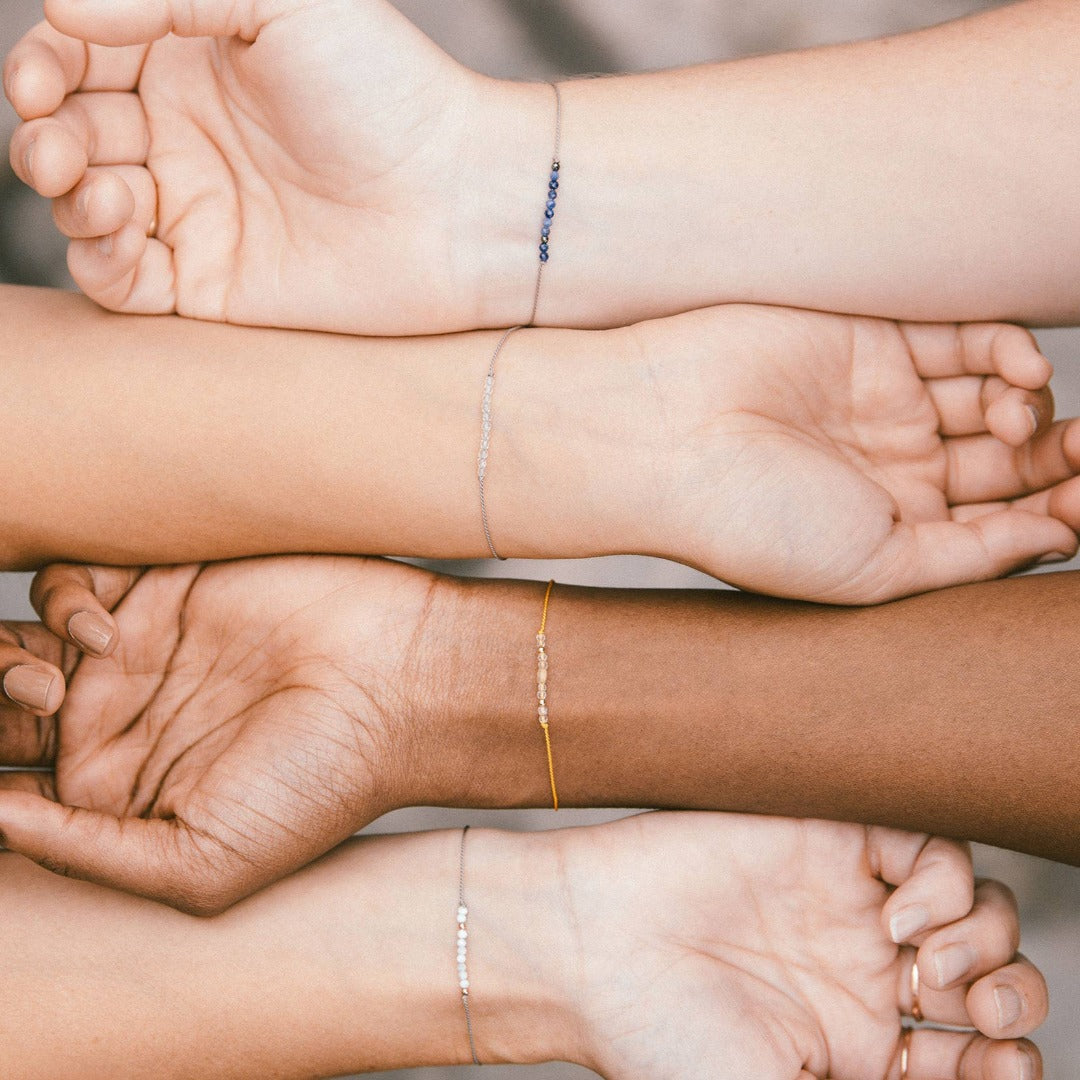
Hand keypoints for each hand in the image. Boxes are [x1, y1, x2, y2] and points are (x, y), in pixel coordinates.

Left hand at [0, 555, 450, 913]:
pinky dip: (63, 600)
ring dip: (3, 657)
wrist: (400, 683)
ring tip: (56, 684)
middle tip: (13, 710)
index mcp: (120, 790)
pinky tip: (102, 631)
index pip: (7, 782)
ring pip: (20, 638)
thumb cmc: (323, 785)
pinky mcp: (165, 584)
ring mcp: (140, 647)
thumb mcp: (202, 866)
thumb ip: (87, 856)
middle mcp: (120, 716)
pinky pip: (72, 580)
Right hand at [4, 0, 536, 333]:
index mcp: (193, 61)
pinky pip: (123, 281)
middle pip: (70, 133)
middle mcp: (187, 138)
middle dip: (44, 137)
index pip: (80, 59)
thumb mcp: (283, 0)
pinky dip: (98, 261)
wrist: (457, 204)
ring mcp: (198, 215)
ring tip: (110, 192)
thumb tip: (60, 9)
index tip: (39, 81)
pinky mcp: (212, 288)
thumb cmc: (388, 91)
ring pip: (85, 207)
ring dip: (69, 197)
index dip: (42, 67)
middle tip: (62, 148)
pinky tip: (121, 237)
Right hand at [550, 813, 1045, 1079]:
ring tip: (927, 963)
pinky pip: (925, 844)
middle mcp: (862, 972)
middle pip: (988, 975)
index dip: (1007, 1064)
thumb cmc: (663, 1040)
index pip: (972, 1054)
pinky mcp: (827, 839)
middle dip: (1011, 1000)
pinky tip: (896, 912)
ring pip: (974, 906)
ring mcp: (846, 902)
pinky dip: (941, 881)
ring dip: (984, 941)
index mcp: (858, 1046)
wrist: (590, 949)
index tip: (996, 1069)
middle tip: (976, 1017)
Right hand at [638, 307, 1079, 601]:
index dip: (1056, 514)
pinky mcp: (875, 340)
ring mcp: (886, 402)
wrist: (666, 439)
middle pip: (1009, 460)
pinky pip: (966, 339)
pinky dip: (1007, 352)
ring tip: (1018, 423)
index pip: (998, 521)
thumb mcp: (876, 570)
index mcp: (892, 528)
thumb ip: (971, 558)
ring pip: (997, 398)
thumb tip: (1058, 540)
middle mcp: (894, 466)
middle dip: (1059, 461)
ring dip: (1033, 410)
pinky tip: (1015, 374)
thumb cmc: (750, 521)